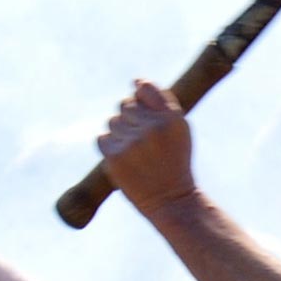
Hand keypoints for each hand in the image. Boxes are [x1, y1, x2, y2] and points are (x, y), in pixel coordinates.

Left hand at [98, 79, 197, 216]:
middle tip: (145, 142)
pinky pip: (101, 138)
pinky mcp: (115, 157)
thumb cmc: (174, 161)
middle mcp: (153, 126)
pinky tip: (125, 160)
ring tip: (136, 153)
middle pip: (124, 105)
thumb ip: (160, 102)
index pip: (144, 88)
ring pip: (112, 122)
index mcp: (172, 117)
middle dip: (130, 119)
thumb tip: (136, 81)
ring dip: (120, 134)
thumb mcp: (179, 128)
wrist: (172, 200)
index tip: (142, 110)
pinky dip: (110, 148)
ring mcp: (133, 142)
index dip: (140, 95)